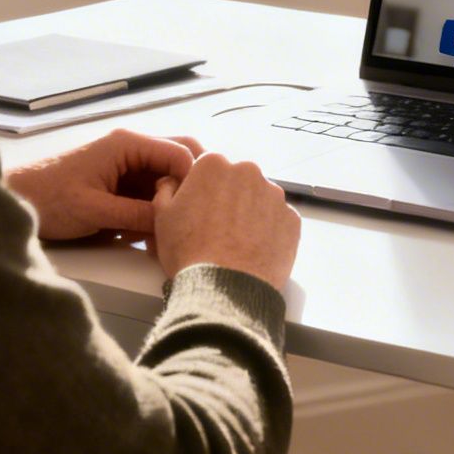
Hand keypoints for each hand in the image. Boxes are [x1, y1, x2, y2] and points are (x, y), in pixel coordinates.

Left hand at [5, 130, 200, 241]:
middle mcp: (131, 149)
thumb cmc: (49, 198)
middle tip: (194, 216)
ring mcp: (127, 166)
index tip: (195, 210)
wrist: (17, 200)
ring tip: (175, 229)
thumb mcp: (95, 210)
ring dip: (173, 201)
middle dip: (190, 186)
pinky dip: (158, 210)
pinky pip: (151, 193)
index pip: (180, 152)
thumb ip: (137, 214)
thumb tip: (175, 221)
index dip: (192, 180)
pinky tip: (155, 234)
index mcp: (127, 144)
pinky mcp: (121, 184)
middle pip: (179, 158)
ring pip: (168, 178)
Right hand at [152, 152, 299, 290]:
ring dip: (250, 213)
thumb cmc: (190, 252)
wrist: (225, 289)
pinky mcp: (292, 218)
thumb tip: (172, 182)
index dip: (202, 190)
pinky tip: (253, 250)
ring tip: (235, 243)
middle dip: (229, 199)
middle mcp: (248, 171)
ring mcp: (274, 195)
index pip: (208, 168)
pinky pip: (278, 219)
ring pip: (259, 199)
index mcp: (213, 164)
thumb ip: (167, 189)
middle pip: (237, 180)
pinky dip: (269, 231)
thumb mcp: (162, 217)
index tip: (199, 210)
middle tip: (216, 229)